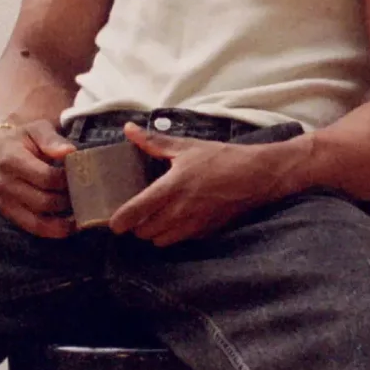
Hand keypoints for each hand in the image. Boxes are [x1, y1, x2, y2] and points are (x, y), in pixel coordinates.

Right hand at [0, 116, 74, 238]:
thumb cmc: (20, 139)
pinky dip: (53, 230)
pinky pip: (33, 228)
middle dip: (68, 200)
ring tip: (82, 213)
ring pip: (39, 221)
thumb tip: (70, 152)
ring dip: (64, 220)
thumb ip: (52, 140)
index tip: (81, 176)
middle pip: (44, 201)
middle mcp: (5, 184)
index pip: (46, 177)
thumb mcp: (36, 130)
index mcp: (11, 160)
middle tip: (85, 195)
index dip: (67, 180)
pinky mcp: (8, 214)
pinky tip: (70, 226)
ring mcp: (4, 202)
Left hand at [106, 124, 295, 245]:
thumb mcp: (186, 146)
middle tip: (137, 213)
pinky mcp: (205, 232)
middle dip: (136, 226)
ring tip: (155, 218)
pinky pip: (180, 241)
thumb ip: (153, 142)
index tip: (112, 222)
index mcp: (171, 187)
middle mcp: (180, 210)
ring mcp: (193, 225)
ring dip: (153, 233)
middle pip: (144, 232)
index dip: (119, 221)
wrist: (256, 176)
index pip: (136, 211)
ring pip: (160, 241)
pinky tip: (176, 220)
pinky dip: (172, 235)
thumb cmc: (220, 158)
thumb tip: (128, 129)